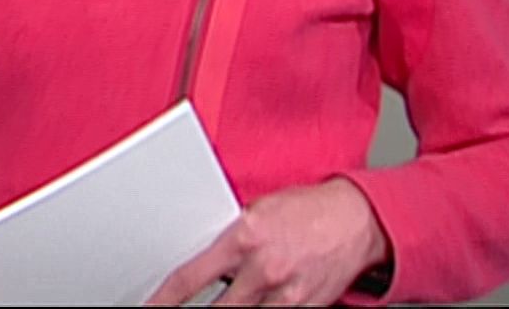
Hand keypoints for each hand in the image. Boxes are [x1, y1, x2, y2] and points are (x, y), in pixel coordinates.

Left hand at [146, 177, 389, 305]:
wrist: (356, 218)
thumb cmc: (305, 210)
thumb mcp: (257, 211)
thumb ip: (229, 240)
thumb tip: (202, 260)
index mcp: (244, 239)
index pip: (190, 278)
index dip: (164, 300)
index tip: (152, 307)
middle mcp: (264, 269)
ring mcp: (288, 293)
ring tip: (226, 303)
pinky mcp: (308, 307)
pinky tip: (257, 304)